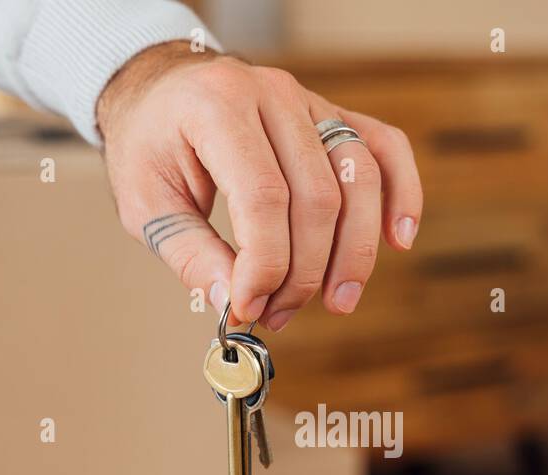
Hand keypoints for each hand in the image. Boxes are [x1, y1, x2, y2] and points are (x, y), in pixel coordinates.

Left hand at [96, 42, 422, 330]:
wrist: (161, 89)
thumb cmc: (151, 143)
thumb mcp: (145, 202)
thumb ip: (190, 254)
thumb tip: (233, 303)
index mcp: (217, 107)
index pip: (263, 196)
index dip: (265, 263)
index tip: (249, 307)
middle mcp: (272, 95)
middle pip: (317, 196)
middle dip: (303, 270)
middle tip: (278, 313)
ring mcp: (310, 101)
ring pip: (358, 178)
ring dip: (354, 251)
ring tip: (336, 302)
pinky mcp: (333, 114)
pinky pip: (384, 148)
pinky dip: (402, 193)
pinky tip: (398, 239)